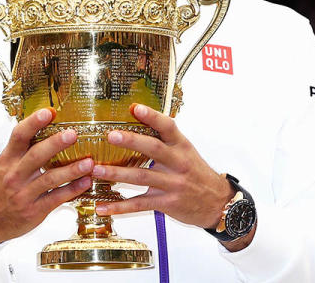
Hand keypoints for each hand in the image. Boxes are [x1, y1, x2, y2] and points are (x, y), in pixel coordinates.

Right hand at [0, 108, 93, 243]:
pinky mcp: (34, 210)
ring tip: (89, 162)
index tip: (48, 112)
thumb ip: (19, 151)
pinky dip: (73, 190)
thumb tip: (41, 127)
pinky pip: (57, 198)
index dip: (33, 123)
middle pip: (36, 155)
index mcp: (7, 161)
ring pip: (50, 178)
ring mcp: (24, 194)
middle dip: (55, 144)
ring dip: (72, 170)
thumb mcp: (1, 167)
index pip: (18, 137)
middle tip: (73, 134)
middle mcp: (14, 176)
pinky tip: (86, 182)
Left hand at [92, 104, 234, 229]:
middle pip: (154, 149)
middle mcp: (178, 163)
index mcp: (182, 147)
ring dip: (117, 174)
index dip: (152, 117)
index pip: (168, 127)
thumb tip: (141, 121)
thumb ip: (167, 140)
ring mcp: (172, 184)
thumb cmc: (197, 174)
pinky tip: (102, 206)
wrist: (218, 202)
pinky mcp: (166, 203)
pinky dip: (119, 206)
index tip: (135, 108)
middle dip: (131, 141)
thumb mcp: (187, 152)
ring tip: (96, 170)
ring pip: (141, 177)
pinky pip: (139, 204)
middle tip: (111, 136)